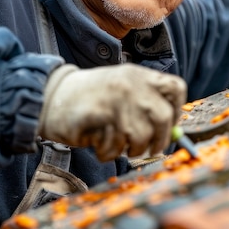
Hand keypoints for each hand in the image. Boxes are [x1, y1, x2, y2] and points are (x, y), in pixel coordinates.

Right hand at [38, 63, 186, 160]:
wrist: (51, 97)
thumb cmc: (91, 100)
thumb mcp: (123, 91)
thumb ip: (147, 107)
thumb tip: (174, 133)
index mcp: (140, 75)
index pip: (176, 89)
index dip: (177, 112)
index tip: (166, 126)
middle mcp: (132, 84)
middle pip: (164, 118)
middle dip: (157, 140)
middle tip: (144, 148)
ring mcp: (117, 99)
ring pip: (141, 138)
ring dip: (128, 149)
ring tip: (112, 141)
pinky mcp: (101, 115)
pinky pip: (115, 147)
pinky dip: (107, 152)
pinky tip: (97, 140)